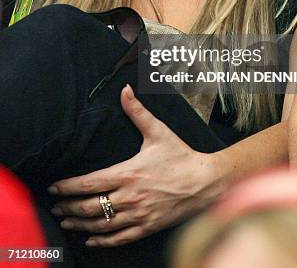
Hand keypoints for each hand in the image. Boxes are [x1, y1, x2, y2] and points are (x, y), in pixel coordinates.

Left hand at [48, 85, 224, 245]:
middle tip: (55, 206)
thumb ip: (137, 112)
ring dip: (80, 224)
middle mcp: (129, 197)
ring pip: (101, 225)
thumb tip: (125, 91)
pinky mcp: (147, 227)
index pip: (88, 184)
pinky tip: (91, 240)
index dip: (67, 187)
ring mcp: (138, 215)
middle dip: (68, 207)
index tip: (54, 187)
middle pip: (89, 207)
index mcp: (128, 173)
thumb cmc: (181, 156)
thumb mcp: (158, 131)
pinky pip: (119, 239)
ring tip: (66, 221)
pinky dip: (101, 241)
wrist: (206, 182)